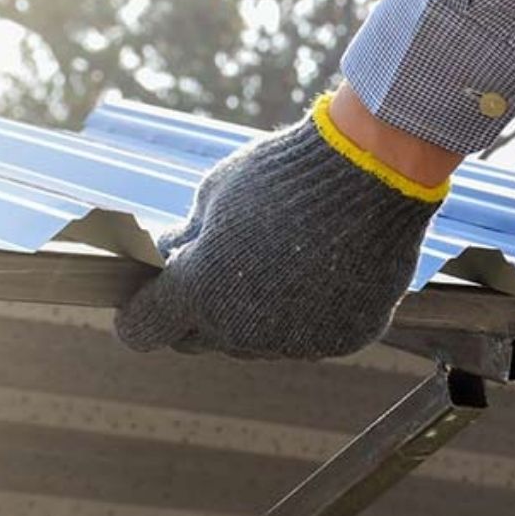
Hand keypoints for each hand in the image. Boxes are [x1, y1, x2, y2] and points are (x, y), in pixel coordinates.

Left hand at [115, 95, 445, 359]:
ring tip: (281, 261)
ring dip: (255, 312)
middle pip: (200, 339)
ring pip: (256, 341)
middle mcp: (243, 330)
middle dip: (199, 310)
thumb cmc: (286, 174)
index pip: (141, 329)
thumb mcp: (216, 193)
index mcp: (200, 291)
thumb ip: (188, 237)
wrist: (373, 173)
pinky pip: (309, 336)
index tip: (151, 294)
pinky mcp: (341, 339)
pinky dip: (308, 311)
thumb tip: (171, 256)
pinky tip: (323, 269)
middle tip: (220, 267)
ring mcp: (296, 341)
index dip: (141, 310)